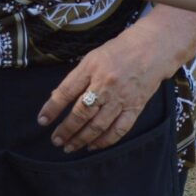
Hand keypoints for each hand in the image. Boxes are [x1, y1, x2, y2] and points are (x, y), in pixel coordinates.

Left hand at [38, 29, 174, 151]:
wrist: (154, 48)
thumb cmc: (120, 50)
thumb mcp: (93, 57)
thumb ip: (77, 78)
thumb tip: (57, 97)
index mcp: (91, 68)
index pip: (66, 91)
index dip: (52, 108)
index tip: (42, 121)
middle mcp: (105, 84)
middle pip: (81, 112)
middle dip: (66, 129)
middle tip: (56, 140)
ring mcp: (121, 97)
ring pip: (98, 124)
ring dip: (82, 138)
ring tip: (70, 147)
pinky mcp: (135, 107)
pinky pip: (119, 129)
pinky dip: (105, 141)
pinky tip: (93, 146)